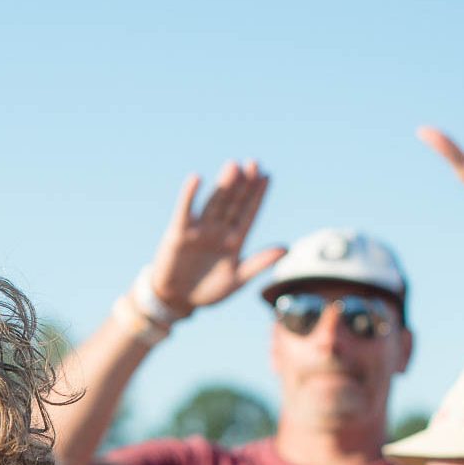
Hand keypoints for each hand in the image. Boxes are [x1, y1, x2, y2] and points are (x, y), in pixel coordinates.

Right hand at [145, 161, 286, 318]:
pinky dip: (189, 195)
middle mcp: (219, 230)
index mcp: (235, 240)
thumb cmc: (209, 291)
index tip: (267, 176)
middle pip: (234, 203)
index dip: (258, 195)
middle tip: (253, 163)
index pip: (249, 213)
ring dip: (223, 186)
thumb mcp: (237, 279)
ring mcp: (199, 230)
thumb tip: (287, 248)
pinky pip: (185, 211)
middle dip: (244, 184)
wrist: (177, 301)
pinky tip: (196, 179)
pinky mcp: (179, 232)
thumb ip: (260, 262)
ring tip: (233, 167)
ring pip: (214, 203)